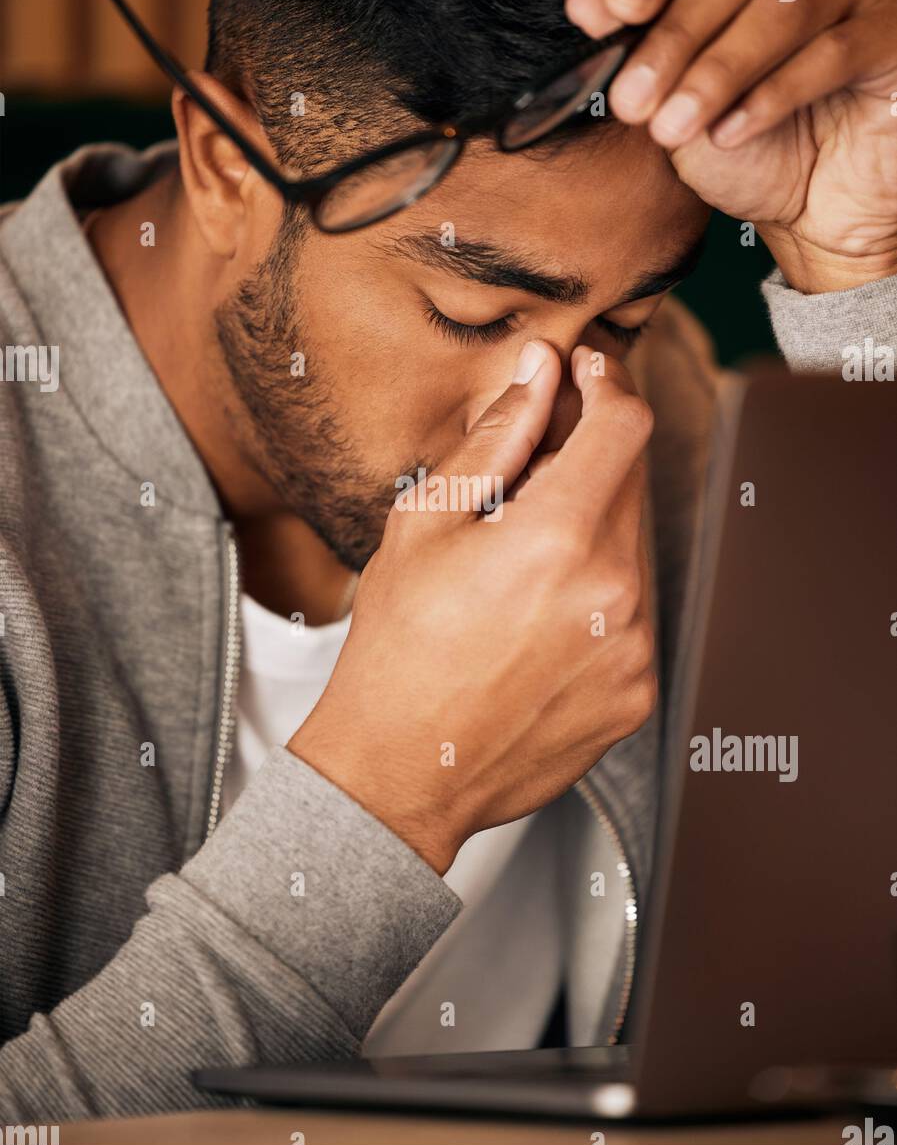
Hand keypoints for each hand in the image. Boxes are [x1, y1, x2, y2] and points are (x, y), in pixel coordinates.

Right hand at [289, 343, 656, 874]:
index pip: (624, 425)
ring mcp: (634, 650)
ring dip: (588, 537)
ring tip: (514, 576)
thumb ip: (496, 437)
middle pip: (629, 485)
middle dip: (584, 465)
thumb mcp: (426, 522)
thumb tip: (538, 373)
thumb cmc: (397, 648)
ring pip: (630, 551)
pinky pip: (632, 616)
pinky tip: (532, 626)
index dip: (606, 386)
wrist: (400, 772)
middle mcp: (614, 594)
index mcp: (557, 539)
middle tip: (520, 487)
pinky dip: (594, 602)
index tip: (584, 380)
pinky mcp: (638, 692)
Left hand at [566, 0, 896, 291]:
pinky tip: (730, 134)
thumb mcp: (674, 100)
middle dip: (670, 41)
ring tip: (672, 129)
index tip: (620, 6)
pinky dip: (771, 97)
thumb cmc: (748, 147)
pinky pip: (830, 53)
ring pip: (779, 8)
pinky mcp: (893, 30)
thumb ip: (636, 47)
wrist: (813, 211)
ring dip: (715, 74)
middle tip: (630, 103)